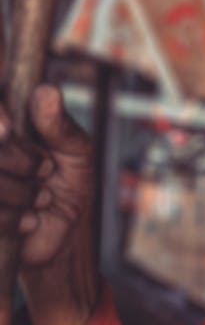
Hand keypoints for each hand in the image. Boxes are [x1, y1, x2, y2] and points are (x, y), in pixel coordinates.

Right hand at [0, 84, 92, 268]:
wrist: (66, 233)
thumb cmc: (69, 182)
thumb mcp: (77, 150)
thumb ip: (60, 124)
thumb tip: (47, 91)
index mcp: (4, 123)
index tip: (9, 129)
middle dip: (20, 160)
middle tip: (47, 170)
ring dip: (22, 193)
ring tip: (42, 198)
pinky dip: (14, 219)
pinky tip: (30, 220)